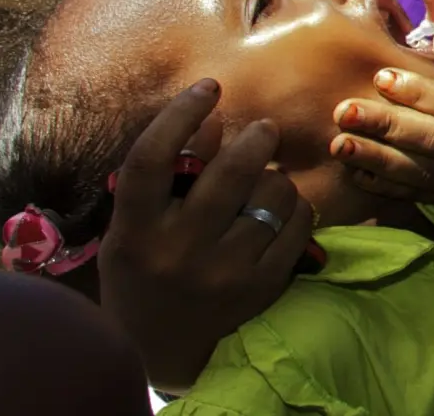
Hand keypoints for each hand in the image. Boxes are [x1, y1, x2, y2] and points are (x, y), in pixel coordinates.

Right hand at [96, 80, 314, 394]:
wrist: (157, 347)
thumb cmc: (144, 265)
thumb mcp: (137, 221)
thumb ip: (170, 169)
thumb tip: (212, 114)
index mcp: (136, 230)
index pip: (153, 158)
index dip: (181, 113)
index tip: (209, 86)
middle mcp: (177, 252)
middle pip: (230, 172)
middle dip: (257, 138)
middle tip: (265, 130)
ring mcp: (222, 274)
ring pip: (272, 195)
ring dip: (276, 177)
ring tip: (266, 182)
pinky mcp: (259, 290)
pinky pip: (297, 226)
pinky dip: (296, 207)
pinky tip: (282, 209)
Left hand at [330, 65, 433, 199]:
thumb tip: (428, 39)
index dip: (418, 92)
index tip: (380, 76)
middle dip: (388, 126)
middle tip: (345, 111)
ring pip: (423, 172)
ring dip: (379, 159)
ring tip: (340, 144)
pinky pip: (419, 195)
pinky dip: (387, 188)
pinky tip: (356, 174)